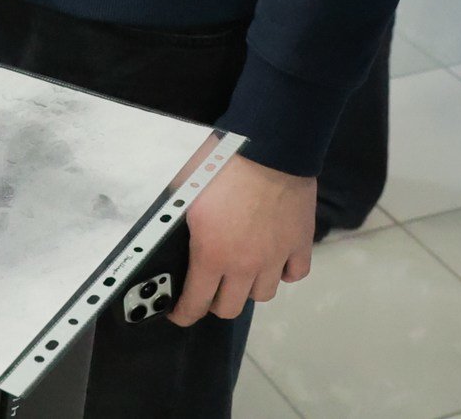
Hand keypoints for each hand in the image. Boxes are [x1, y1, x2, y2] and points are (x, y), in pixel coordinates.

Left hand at [171, 153, 316, 325]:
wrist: (269, 146)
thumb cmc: (222, 162)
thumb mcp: (185, 188)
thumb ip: (176, 216)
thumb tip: (161, 225)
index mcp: (211, 253)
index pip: (195, 302)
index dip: (184, 313)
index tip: (179, 313)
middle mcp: (244, 264)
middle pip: (230, 307)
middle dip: (215, 302)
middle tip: (210, 288)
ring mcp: (275, 257)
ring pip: (263, 294)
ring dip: (249, 287)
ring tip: (244, 271)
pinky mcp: (300, 244)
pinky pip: (295, 274)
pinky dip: (284, 272)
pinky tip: (275, 260)